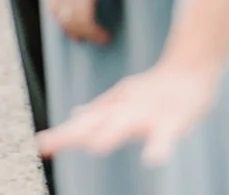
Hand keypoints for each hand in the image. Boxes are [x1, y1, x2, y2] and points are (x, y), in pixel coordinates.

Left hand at [37, 58, 218, 165]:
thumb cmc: (154, 90)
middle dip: (72, 135)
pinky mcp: (173, 120)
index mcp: (114, 110)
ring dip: (108, 136)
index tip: (40, 145)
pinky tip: (152, 160)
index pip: (83, 124)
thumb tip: (75, 116)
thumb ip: (100, 110)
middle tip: (47, 144)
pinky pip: (166, 136)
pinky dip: (158, 147)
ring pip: (125, 125)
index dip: (62, 135)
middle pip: (95, 124)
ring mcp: (147, 114)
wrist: (189, 69)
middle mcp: (124, 111)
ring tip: (92, 148)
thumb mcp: (124, 100)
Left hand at [46, 0, 116, 43]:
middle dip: (73, 31)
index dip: (61, 19)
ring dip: (88, 35)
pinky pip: (86, 21)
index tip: (71, 28)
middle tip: (85, 39)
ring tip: (101, 38)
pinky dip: (95, 32)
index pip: (52, 5)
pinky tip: (105, 34)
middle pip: (61, 17)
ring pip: (73, 23)